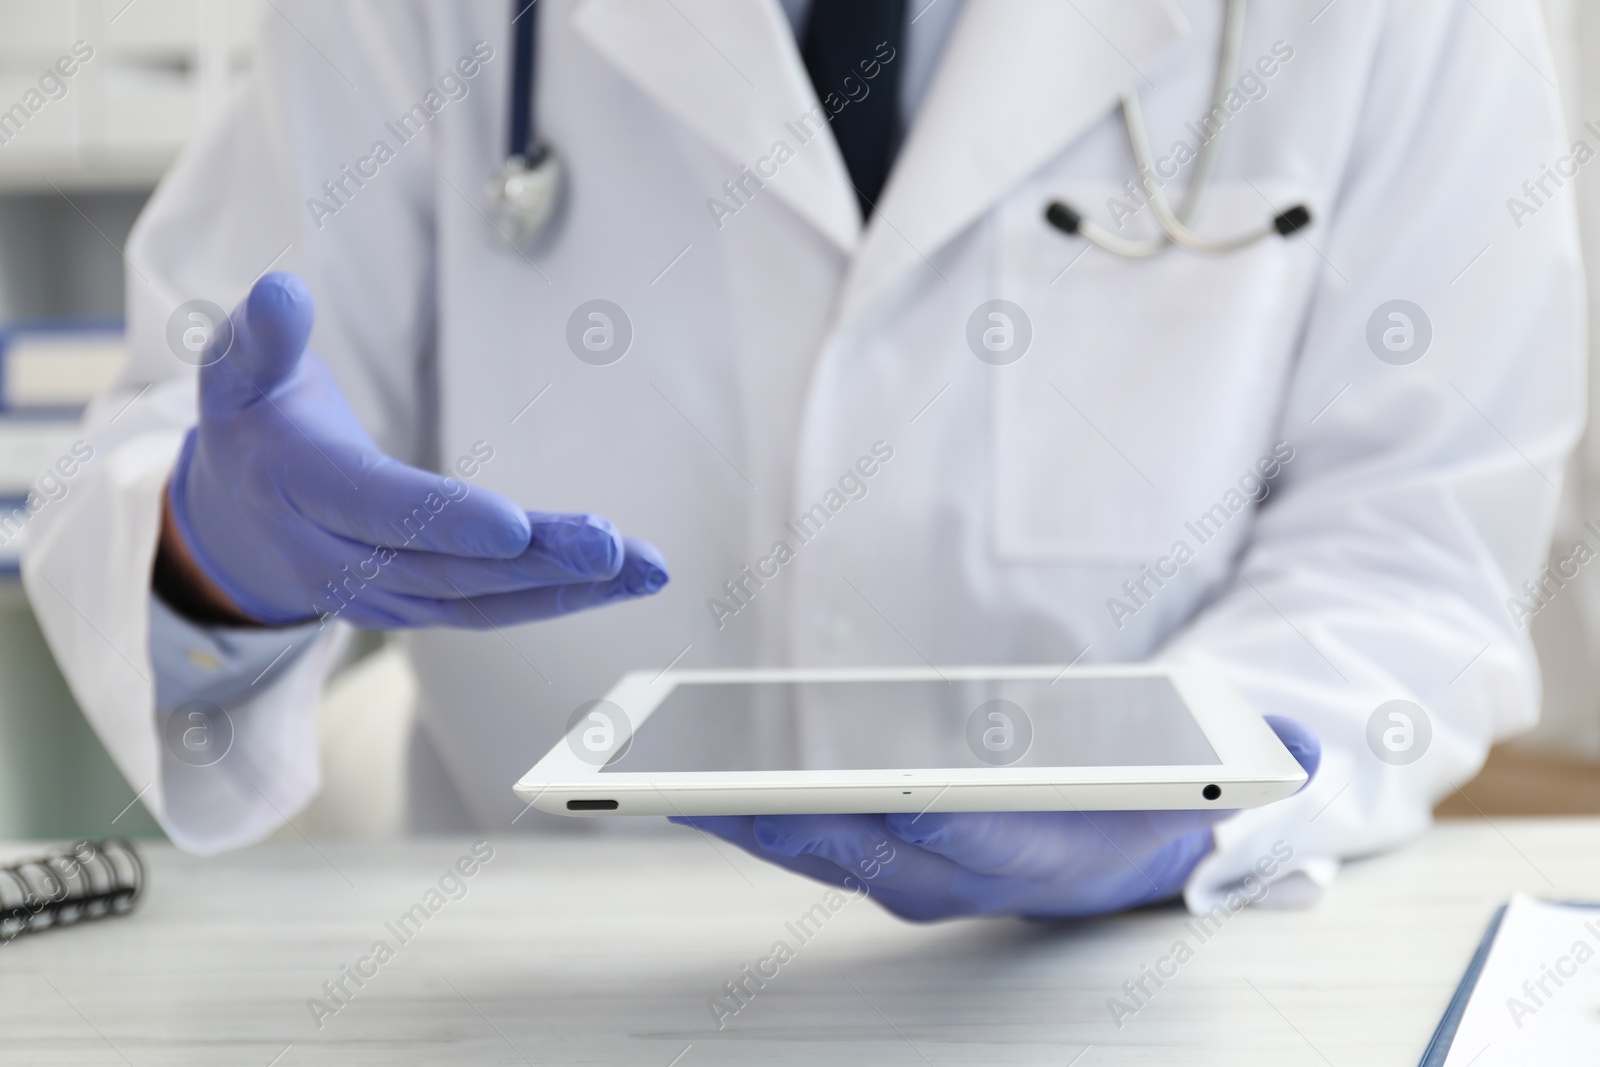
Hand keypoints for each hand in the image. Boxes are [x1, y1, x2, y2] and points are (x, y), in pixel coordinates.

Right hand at [161, 272, 667, 627]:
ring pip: (481, 600)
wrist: (235, 523)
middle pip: (444, 566)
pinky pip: (493, 611)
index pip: (376, 509)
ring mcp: (381, 599)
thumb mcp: (238, 370)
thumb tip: (283, 290)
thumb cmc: (257, 424)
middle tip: (612, 545)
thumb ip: (262, 335)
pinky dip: (561, 599)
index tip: (513, 527)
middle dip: (534, 559)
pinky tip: (625, 581)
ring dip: (568, 587)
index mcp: (298, 488)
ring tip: (646, 567)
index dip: (444, 520)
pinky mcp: (419, 611)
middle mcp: (338, 559)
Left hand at [672, 716, 1318, 921]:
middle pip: (865, 848)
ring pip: (818, 850)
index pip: (976, 838)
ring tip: (665, 776)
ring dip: (741, 822)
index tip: (857, 793)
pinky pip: (805, 838)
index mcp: (1043, 856)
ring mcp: (912, 873)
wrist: (1127, 852)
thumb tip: (1299, 744)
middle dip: (781, 821)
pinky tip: (692, 781)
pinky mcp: (878, 855)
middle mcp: (964, 877)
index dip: (919, 818)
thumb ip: (1259, 765)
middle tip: (694, 781)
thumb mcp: (1217, 786)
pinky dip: (748, 815)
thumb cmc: (1153, 808)